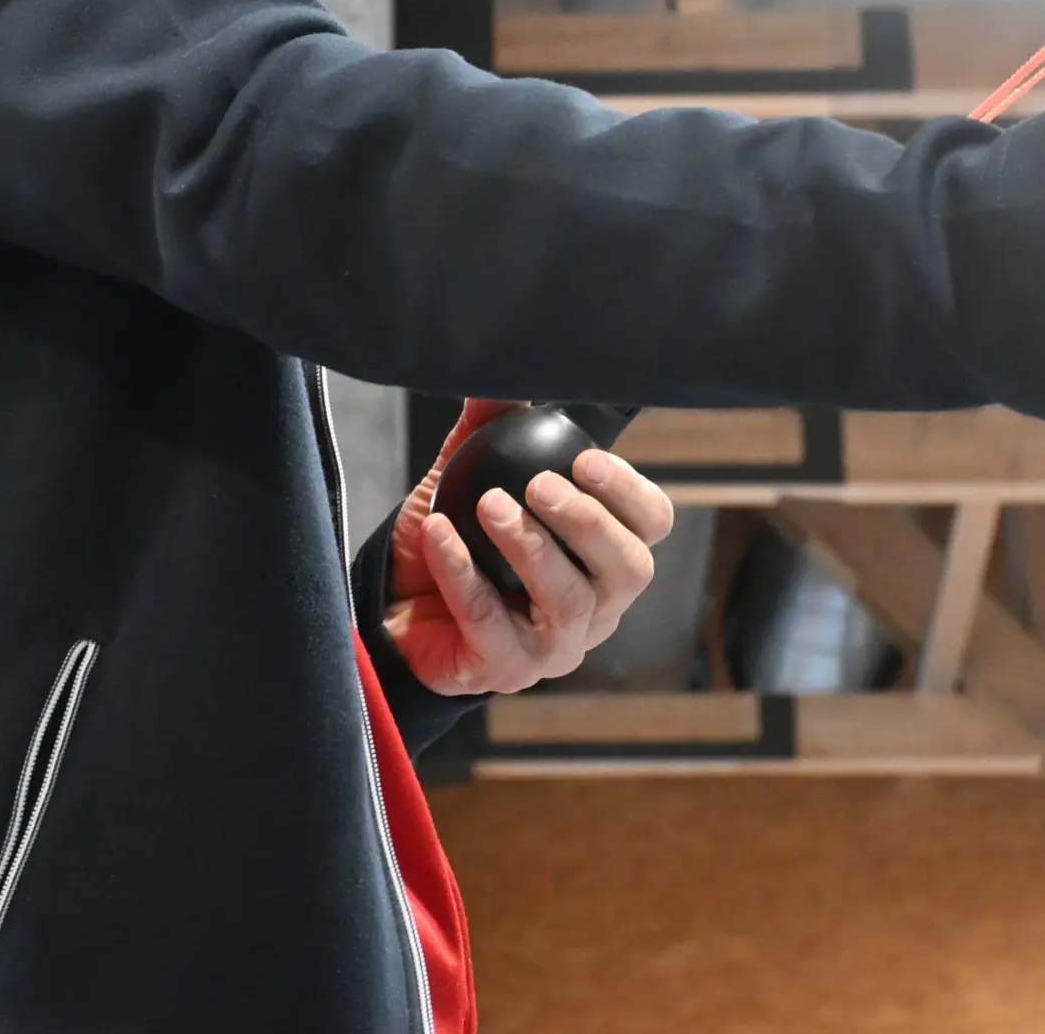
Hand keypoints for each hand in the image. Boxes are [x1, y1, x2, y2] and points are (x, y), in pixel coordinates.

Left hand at [382, 399, 677, 695]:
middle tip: (539, 485)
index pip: (650, 526)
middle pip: (629, 568)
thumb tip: (502, 375)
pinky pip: (490, 621)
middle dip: (588, 522)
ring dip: (530, 546)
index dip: (631, 492)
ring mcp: (555, 645)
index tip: (586, 460)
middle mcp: (595, 606)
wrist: (394, 606)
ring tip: (488, 504)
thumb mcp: (470, 477)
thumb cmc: (455, 540)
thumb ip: (492, 428)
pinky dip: (463, 573)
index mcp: (602, 557)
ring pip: (568, 600)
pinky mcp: (506, 669)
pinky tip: (438, 534)